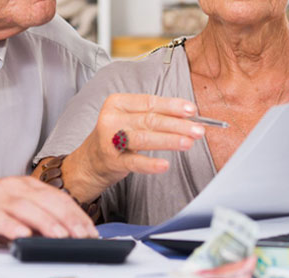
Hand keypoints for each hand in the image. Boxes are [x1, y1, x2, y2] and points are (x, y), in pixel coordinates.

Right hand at [0, 177, 98, 246]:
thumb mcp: (18, 213)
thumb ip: (40, 220)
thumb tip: (68, 235)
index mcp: (27, 186)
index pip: (59, 198)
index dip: (77, 215)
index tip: (91, 231)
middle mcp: (14, 187)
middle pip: (47, 202)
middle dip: (68, 220)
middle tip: (83, 236)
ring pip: (27, 208)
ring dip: (46, 223)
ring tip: (61, 236)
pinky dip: (13, 227)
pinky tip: (24, 236)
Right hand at [70, 94, 205, 187]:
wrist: (91, 161)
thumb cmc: (117, 136)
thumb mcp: (131, 119)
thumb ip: (154, 115)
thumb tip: (188, 117)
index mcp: (117, 103)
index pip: (149, 102)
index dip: (172, 106)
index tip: (191, 110)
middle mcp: (111, 119)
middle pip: (149, 120)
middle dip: (177, 125)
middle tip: (198, 130)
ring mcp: (109, 140)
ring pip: (144, 138)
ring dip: (169, 140)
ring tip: (188, 143)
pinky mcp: (111, 161)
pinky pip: (134, 162)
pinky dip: (150, 164)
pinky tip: (164, 165)